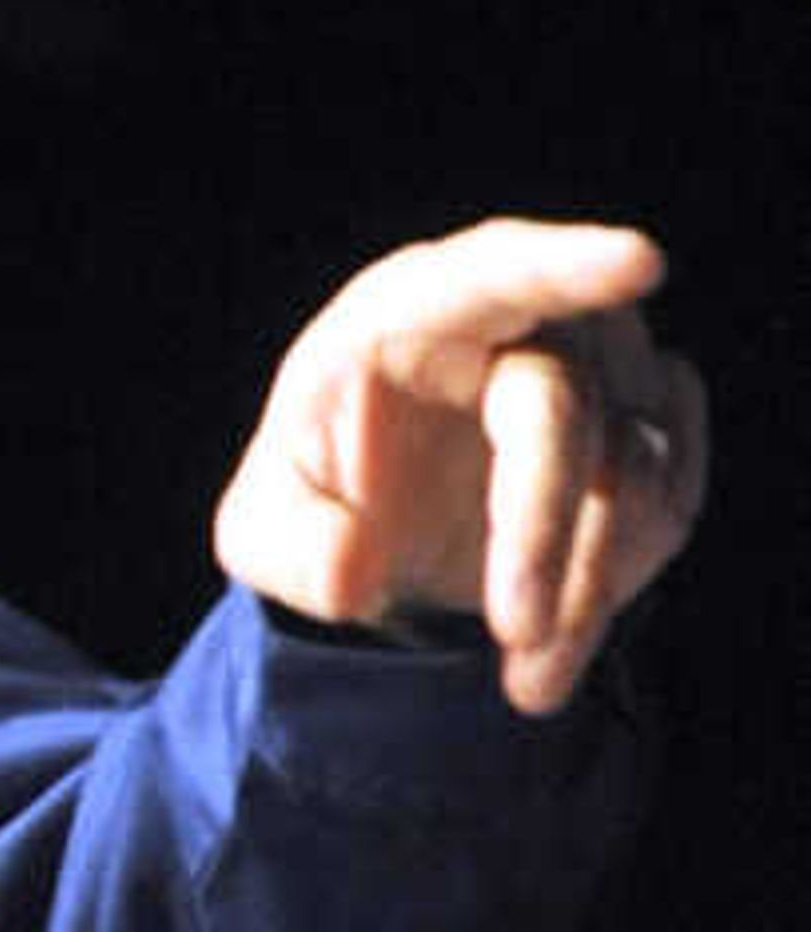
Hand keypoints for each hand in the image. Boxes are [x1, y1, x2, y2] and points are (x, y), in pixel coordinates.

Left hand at [210, 217, 706, 717]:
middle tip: (514, 632)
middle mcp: (523, 321)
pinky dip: (613, 589)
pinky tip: (552, 648)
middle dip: (544, 529)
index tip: (642, 262)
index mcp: (413, 310)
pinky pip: (667, 504)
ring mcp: (599, 369)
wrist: (385, 539)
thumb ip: (293, 552)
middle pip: (566, 406)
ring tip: (524, 669)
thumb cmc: (318, 501)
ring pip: (634, 467)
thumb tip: (353, 574)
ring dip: (586, 584)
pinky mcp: (648, 431)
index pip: (498, 271)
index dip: (569, 266)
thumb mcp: (264, 535)